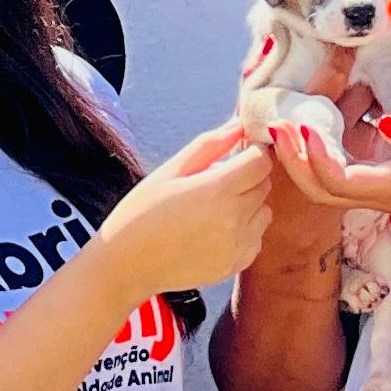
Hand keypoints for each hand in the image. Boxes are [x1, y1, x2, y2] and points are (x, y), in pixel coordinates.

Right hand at [97, 122, 275, 294]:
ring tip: (214, 208)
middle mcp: (234, 219)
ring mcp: (237, 246)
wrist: (127, 265)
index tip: (238, 153)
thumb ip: (209, 146)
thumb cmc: (140, 215)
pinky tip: (214, 231)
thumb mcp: (170, 171)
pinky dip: (244, 230)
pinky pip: (256, 238)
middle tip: (216, 182)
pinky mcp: (235, 265)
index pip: (261, 161)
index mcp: (217, 190)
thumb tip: (239, 125)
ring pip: (264, 212)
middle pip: (264, 184)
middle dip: (248, 177)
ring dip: (249, 204)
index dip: (252, 152)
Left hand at [265, 113, 390, 282]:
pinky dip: (324, 158)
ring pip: (329, 187)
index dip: (313, 157)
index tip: (299, 126)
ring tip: (288, 126)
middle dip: (294, 161)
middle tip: (275, 126)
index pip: (339, 181)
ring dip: (303, 160)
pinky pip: (346, 178)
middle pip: (322, 190)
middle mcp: (382, 196)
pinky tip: (320, 133)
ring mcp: (384, 195)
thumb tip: (386, 122)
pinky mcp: (390, 189)